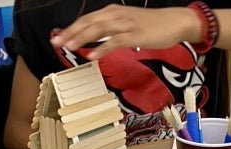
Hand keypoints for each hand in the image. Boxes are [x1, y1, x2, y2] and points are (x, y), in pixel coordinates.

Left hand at [51, 6, 198, 59]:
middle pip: (89, 22)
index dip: (72, 28)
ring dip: (82, 38)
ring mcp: (125, 25)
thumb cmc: (152, 26)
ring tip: (69, 47)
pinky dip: (103, 47)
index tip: (58, 37)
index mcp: (112, 12)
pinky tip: (93, 54)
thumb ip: (111, 32)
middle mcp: (116, 15)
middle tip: (56, 42)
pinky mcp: (135, 35)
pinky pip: (115, 41)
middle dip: (71, 32)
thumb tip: (96, 43)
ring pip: (99, 29)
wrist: (174, 22)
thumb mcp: (127, 25)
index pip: (87, 19)